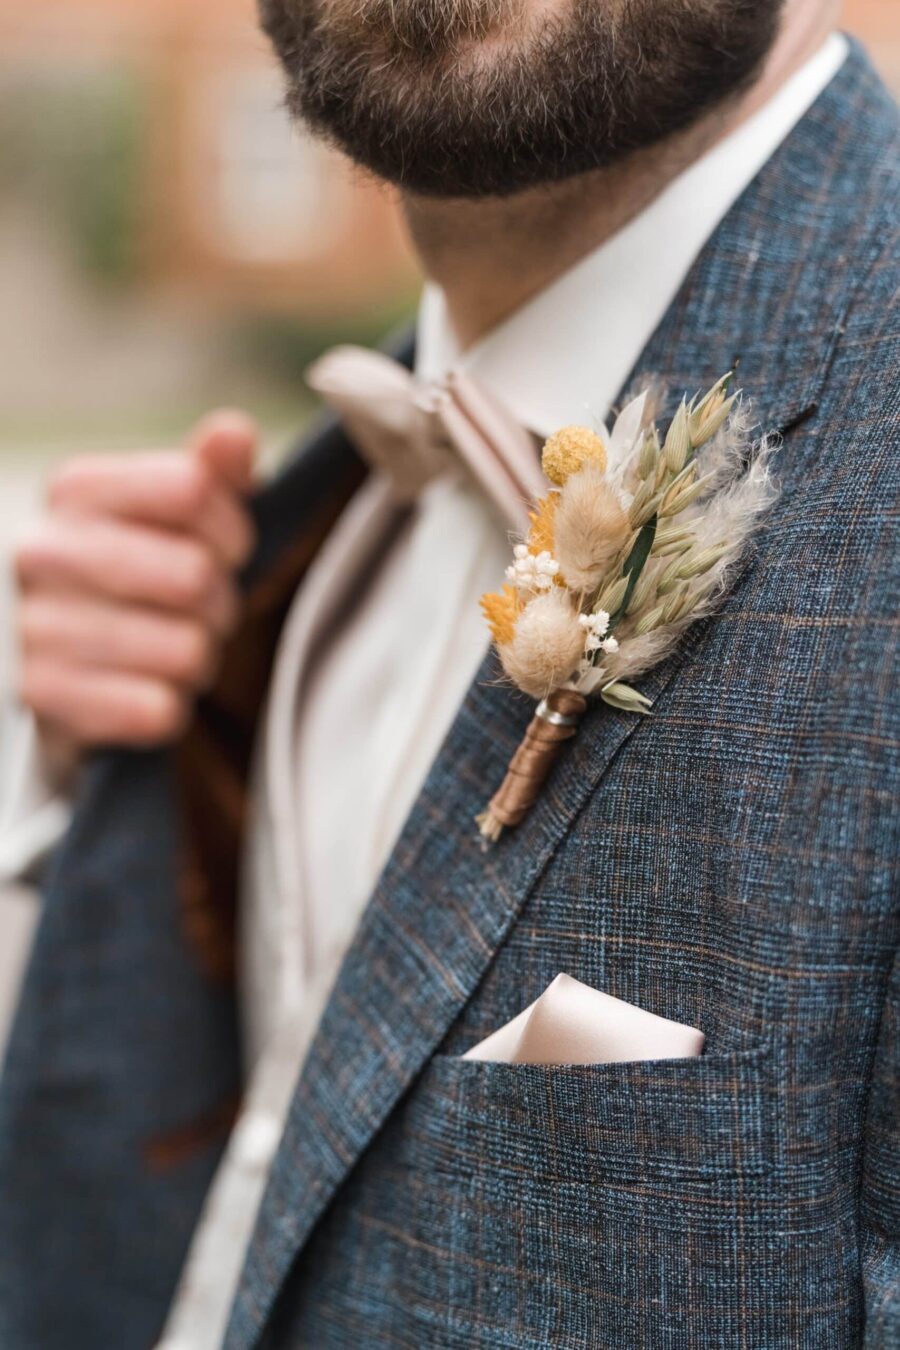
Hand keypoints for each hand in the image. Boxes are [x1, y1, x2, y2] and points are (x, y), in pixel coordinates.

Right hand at [14, 411, 257, 757]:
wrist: (55, 664)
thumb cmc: (132, 576)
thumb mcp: (169, 515)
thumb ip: (209, 472)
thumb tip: (235, 432)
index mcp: (73, 490)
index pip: (192, 488)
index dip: (231, 529)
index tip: (222, 549)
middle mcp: (39, 551)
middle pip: (194, 575)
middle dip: (218, 603)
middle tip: (196, 612)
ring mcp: (32, 628)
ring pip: (186, 649)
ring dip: (196, 660)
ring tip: (164, 651)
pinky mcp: (43, 700)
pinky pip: (159, 709)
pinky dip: (168, 708)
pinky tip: (138, 690)